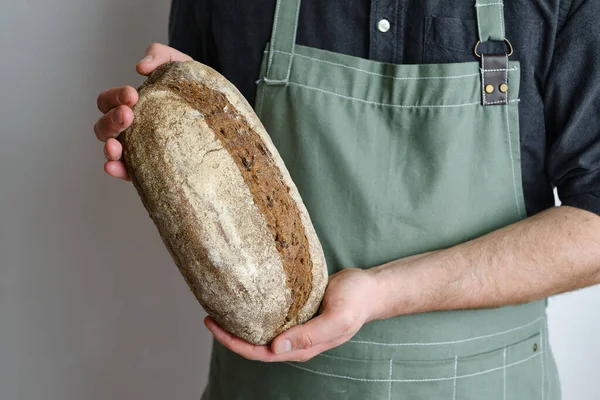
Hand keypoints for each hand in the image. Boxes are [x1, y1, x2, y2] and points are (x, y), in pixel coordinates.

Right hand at [94, 43, 191, 179]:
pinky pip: (128, 173)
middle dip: (112, 120)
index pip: (109, 101)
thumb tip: (141, 67)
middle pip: (104, 126)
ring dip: (109, 147)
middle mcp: (130, 128)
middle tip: (129, 114)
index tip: (133, 94)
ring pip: (111, 150)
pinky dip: (117, 170)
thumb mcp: (180, 66)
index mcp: (131, 105)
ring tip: (116, 146)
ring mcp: (138, 149)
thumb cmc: (196, 90)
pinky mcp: (150, 168)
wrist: (223, 116)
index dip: (115, 97)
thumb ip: (160, 56)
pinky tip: (115, 167)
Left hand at [204, 268, 379, 361]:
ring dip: (240, 321)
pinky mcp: (297, 308)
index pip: (259, 352)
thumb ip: (310, 335)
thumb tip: (275, 347)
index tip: (212, 324)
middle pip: (255, 343)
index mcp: (301, 347)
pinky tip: (245, 295)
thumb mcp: (337, 318)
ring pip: (261, 328)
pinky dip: (254, 307)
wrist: (370, 288)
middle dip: (230, 333)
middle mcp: (294, 338)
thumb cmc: (356, 302)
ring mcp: (295, 324)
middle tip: (209, 314)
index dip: (234, 342)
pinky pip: (271, 312)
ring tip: (220, 305)